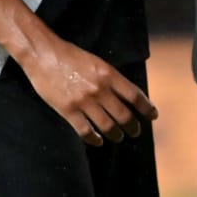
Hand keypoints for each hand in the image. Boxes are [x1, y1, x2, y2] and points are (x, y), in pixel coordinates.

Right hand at [18, 36, 158, 145]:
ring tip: (118, 137)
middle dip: (133, 126)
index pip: (135, 96)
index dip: (147, 108)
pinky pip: (85, 131)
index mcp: (109, 75)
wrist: (44, 55)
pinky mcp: (68, 110)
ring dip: (116, 134)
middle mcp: (100, 89)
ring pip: (107, 126)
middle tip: (136, 131)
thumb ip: (111, 79)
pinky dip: (94, 139)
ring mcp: (84, 101)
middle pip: (124, 114)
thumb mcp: (97, 63)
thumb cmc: (71, 56)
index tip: (153, 116)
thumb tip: (126, 96)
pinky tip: (98, 141)